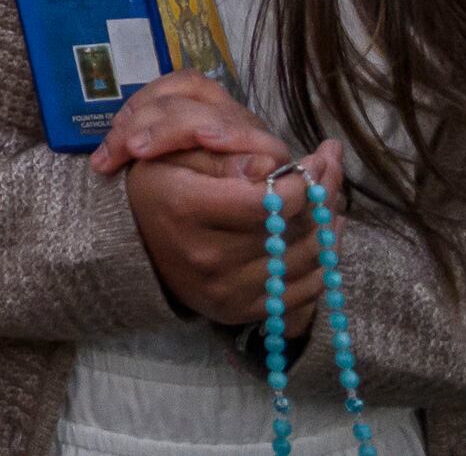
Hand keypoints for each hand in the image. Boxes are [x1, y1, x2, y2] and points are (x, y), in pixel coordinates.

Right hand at [101, 76, 332, 331]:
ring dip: (328, 226)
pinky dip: (321, 262)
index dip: (304, 180)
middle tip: (332, 168)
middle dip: (324, 194)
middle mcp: (206, 257)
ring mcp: (224, 291)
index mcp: (186, 208)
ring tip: (330, 198)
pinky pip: (302, 293)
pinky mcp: (239, 313)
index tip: (317, 157)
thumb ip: (224, 151)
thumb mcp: (176, 152)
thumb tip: (272, 163)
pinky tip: (320, 233)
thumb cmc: (160, 186)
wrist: (134, 244)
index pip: (268, 200)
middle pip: (292, 230)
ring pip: (305, 261)